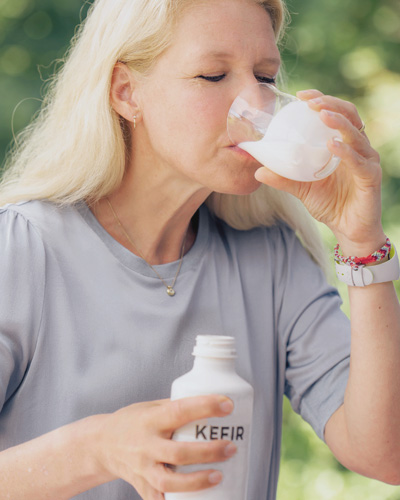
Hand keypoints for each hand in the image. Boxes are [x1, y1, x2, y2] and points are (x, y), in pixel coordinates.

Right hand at [91, 396, 235, 498]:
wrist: (101, 444)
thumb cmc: (132, 421)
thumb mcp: (152, 407)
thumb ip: (178, 408)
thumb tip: (213, 406)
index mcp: (151, 420)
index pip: (180, 411)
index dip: (205, 407)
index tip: (227, 405)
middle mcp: (146, 445)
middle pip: (178, 453)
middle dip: (208, 452)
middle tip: (230, 447)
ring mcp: (143, 469)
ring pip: (169, 482)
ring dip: (196, 481)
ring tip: (219, 476)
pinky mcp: (142, 487)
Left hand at [254, 89, 385, 255]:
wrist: (348, 230)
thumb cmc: (329, 204)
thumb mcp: (301, 189)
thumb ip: (283, 178)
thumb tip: (258, 171)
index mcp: (343, 144)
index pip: (336, 113)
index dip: (322, 100)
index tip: (301, 95)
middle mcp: (358, 148)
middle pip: (350, 116)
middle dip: (331, 104)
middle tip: (310, 102)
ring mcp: (367, 161)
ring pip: (356, 135)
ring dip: (338, 122)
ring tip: (321, 115)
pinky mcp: (371, 178)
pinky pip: (359, 162)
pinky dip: (346, 152)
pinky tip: (332, 145)